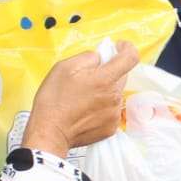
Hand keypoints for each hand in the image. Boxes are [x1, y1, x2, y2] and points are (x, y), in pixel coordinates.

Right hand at [22, 42, 139, 155]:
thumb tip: (99, 58)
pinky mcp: (111, 127)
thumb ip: (87, 57)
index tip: (118, 47)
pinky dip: (103, 107)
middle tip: (88, 76)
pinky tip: (86, 111)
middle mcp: (115, 97)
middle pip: (122, 76)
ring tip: (84, 97)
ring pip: (116, 94)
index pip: (131, 58)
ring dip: (105, 90)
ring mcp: (114, 114)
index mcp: (104, 79)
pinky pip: (112, 110)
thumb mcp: (64, 67)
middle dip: (109, 71)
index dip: (128, 48)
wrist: (50, 132)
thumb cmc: (54, 99)